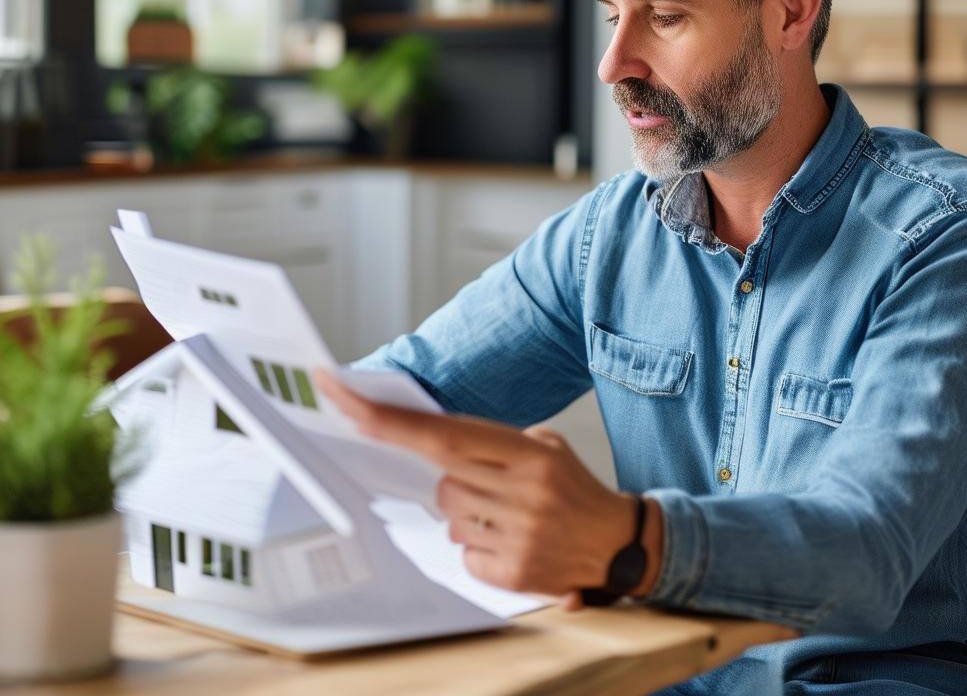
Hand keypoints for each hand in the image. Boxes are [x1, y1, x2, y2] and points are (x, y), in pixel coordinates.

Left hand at [314, 371, 661, 608]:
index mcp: (528, 453)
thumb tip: (425, 441)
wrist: (617, 543)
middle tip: (483, 478)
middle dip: (450, 476)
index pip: (441, 434)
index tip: (343, 399)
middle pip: (443, 478)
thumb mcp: (545, 445)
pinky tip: (512, 537)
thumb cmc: (571, 486)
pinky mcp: (514, 573)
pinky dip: (478, 543)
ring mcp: (518, 535)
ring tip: (509, 511)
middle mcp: (523, 492)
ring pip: (451, 515)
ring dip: (468, 510)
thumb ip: (490, 441)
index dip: (386, 419)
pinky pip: (464, 551)